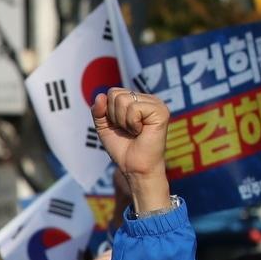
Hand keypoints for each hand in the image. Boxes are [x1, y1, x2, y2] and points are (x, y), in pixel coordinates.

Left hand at [92, 89, 172, 215]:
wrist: (134, 167)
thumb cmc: (122, 148)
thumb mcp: (104, 127)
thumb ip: (99, 110)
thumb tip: (100, 95)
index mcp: (137, 100)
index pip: (113, 92)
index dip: (108, 112)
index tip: (119, 126)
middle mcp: (148, 99)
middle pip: (116, 93)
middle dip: (114, 116)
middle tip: (127, 130)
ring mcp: (156, 103)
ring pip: (123, 100)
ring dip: (123, 121)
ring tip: (134, 131)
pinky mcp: (161, 111)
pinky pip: (134, 108)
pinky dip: (131, 123)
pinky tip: (141, 131)